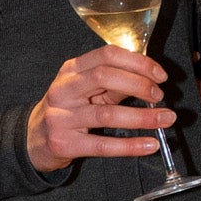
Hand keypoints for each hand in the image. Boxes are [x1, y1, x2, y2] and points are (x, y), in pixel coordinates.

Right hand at [27, 46, 172, 173]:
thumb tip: (149, 81)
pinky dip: (130, 145)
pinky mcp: (64, 144)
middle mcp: (63, 90)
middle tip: (160, 95)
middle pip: (104, 77)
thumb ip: (112, 83)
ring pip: (107, 114)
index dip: (137, 62)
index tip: (160, 74)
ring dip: (143, 117)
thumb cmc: (68, 110)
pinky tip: (150, 144)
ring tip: (166, 119)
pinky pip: (102, 145)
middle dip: (139, 84)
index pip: (107, 55)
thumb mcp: (84, 89)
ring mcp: (61, 117)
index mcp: (71, 70)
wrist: (33, 140)